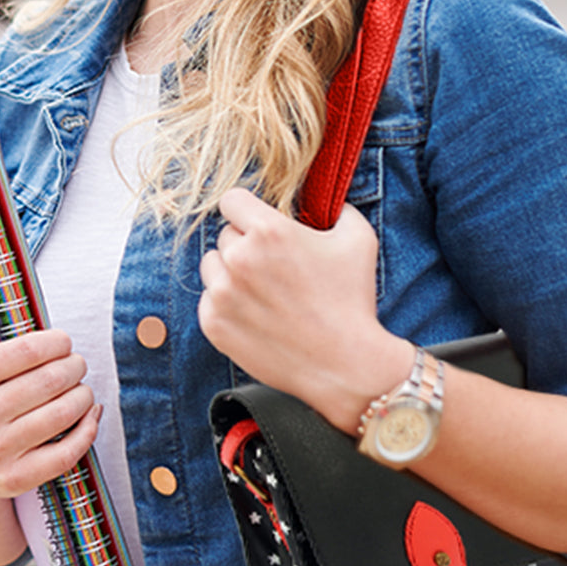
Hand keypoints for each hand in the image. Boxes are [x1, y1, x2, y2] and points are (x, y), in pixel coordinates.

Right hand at [0, 266, 100, 500]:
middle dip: (75, 366)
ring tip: (80, 387)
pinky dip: (88, 430)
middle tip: (76, 363)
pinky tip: (91, 414)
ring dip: (84, 394)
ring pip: (64, 412)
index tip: (63, 342)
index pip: (31, 350)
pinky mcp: (13, 480)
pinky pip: (67, 453)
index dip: (59, 342)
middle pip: (53, 380)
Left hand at [198, 189, 411, 431]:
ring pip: (212, 265)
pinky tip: (256, 313)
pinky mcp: (214, 324)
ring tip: (262, 290)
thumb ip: (337, 209)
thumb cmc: (353, 300)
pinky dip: (226, 304)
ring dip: (230, 272)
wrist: (345, 364)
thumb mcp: (357, 239)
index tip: (257, 223)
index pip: (232, 200)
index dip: (247, 210)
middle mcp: (239, 259)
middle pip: (225, 234)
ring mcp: (223, 294)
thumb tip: (325, 202)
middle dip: (246, 244)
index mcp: (269, 231)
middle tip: (273, 266)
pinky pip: (208, 299)